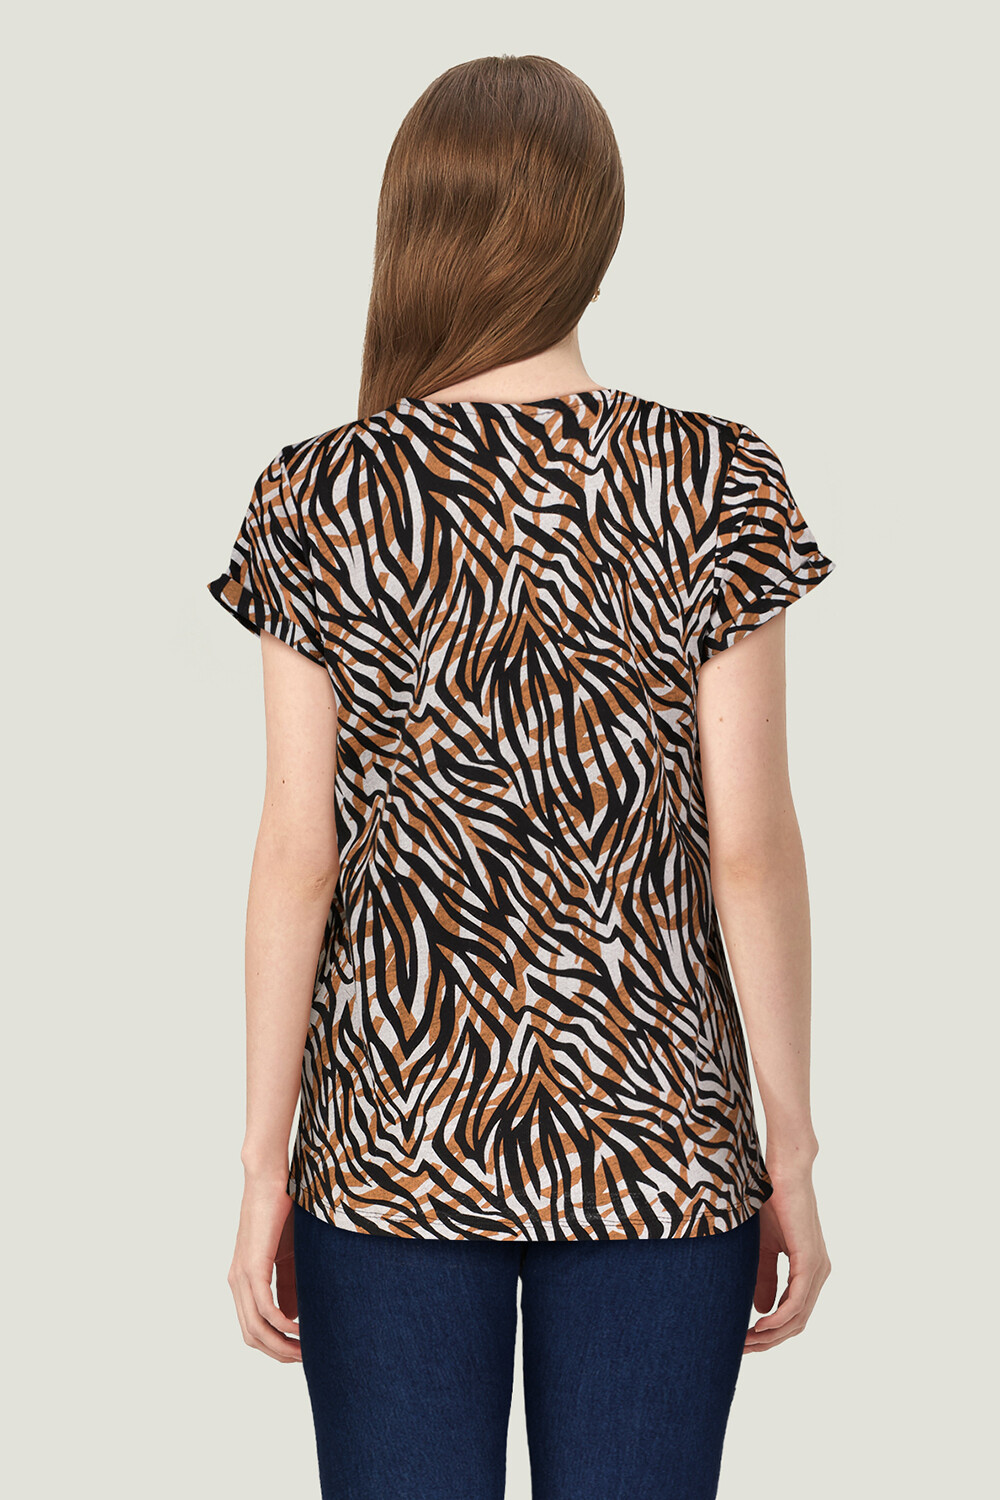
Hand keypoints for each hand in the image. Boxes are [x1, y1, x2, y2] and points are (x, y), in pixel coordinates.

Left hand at [228, 1172, 302, 1362]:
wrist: (269, 1178)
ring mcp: (242, 1276)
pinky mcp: (252, 1267)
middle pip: (252, 1336)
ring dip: (281, 1345)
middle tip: (307, 1359)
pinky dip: (283, 1325)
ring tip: (306, 1350)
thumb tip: (293, 1318)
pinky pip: (265, 1308)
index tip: (301, 1352)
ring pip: (256, 1328)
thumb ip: (289, 1285)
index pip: (253, 1329)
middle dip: (279, 1353)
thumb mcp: (289, 1255)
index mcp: (244, 1281)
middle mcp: (237, 1283)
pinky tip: (302, 1329)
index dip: (275, 1346)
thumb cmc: (281, 1211)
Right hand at [744, 1169, 830, 1352]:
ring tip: (746, 1342)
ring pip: (798, 1317)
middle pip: (797, 1323)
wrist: (783, 1172)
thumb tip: (760, 1311)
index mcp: (810, 1270)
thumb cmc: (773, 1203)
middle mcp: (819, 1273)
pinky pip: (797, 1301)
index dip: (771, 1333)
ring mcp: (817, 1269)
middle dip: (769, 1341)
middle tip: (742, 1349)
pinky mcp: (810, 1261)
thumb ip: (765, 1278)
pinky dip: (779, 1318)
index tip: (745, 1342)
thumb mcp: (764, 1248)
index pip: (794, 1314)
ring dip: (771, 1335)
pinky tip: (760, 1325)